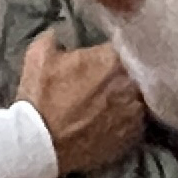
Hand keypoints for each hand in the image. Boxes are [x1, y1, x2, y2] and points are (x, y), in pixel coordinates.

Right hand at [17, 27, 147, 173]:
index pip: (125, 47)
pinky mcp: (135, 134)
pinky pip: (138, 121)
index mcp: (112, 58)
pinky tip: (115, 122)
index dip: (116, 53)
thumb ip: (54, 38)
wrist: (42, 144)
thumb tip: (60, 32)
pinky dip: (129, 120)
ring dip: (129, 98)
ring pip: (140, 97)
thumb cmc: (40, 98)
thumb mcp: (38, 56)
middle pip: (135, 73)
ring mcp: (135, 110)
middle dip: (125, 75)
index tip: (107, 59)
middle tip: (110, 81)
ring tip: (113, 103)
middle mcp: (130, 82)